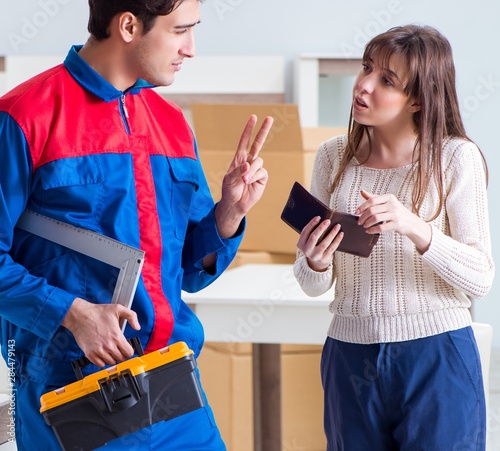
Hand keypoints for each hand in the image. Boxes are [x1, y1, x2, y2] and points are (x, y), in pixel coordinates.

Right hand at [62, 298, 140, 366]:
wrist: (80, 316)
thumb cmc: (97, 312)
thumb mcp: (118, 308)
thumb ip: (132, 316)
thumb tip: (137, 326)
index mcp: (116, 337)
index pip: (129, 353)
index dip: (129, 351)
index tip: (127, 348)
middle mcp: (108, 346)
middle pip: (121, 359)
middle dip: (121, 354)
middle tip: (119, 348)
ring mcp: (98, 351)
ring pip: (111, 362)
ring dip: (112, 358)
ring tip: (111, 350)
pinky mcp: (90, 354)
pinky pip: (100, 364)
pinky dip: (102, 361)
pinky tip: (103, 353)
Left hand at [215, 115, 273, 237]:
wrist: (235, 204)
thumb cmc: (229, 190)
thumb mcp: (229, 179)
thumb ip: (239, 171)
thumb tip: (248, 165)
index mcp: (239, 158)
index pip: (244, 141)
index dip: (248, 129)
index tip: (253, 117)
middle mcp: (249, 161)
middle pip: (258, 143)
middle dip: (263, 130)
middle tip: (269, 118)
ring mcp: (256, 169)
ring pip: (258, 161)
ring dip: (251, 171)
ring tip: (244, 181)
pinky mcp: (262, 177)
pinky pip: (262, 172)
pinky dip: (255, 177)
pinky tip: (250, 183)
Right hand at [297, 216, 343, 271]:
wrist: (317, 262)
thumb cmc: (313, 246)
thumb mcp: (308, 241)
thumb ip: (311, 232)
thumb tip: (322, 220)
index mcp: (300, 244)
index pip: (305, 232)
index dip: (311, 224)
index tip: (318, 217)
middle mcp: (306, 251)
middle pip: (314, 237)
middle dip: (321, 228)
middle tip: (328, 221)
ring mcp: (315, 256)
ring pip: (324, 243)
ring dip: (331, 233)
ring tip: (337, 226)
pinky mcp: (324, 258)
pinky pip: (332, 248)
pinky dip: (337, 240)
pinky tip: (341, 234)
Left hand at [356, 190, 430, 252]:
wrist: (411, 222)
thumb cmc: (396, 212)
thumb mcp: (387, 202)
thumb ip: (374, 198)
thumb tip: (362, 191)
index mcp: (389, 197)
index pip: (372, 200)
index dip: (362, 207)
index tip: (356, 212)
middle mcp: (392, 205)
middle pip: (372, 210)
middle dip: (363, 217)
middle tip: (359, 222)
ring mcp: (395, 214)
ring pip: (376, 218)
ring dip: (367, 223)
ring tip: (364, 226)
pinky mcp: (397, 224)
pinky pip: (381, 227)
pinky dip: (373, 230)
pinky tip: (369, 231)